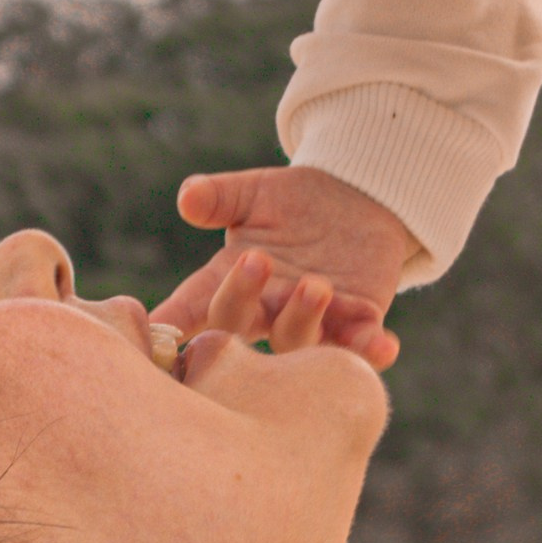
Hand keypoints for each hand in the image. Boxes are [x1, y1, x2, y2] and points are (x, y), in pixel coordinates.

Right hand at [161, 164, 410, 367]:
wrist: (357, 198)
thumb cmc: (295, 202)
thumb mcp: (253, 193)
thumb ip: (218, 197)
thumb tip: (188, 198)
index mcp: (231, 280)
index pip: (193, 306)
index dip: (172, 320)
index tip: (156, 327)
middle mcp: (266, 309)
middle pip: (240, 324)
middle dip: (243, 297)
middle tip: (256, 261)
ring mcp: (311, 321)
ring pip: (297, 339)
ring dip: (303, 319)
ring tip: (314, 287)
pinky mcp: (357, 320)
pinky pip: (360, 345)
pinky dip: (369, 349)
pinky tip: (385, 344)